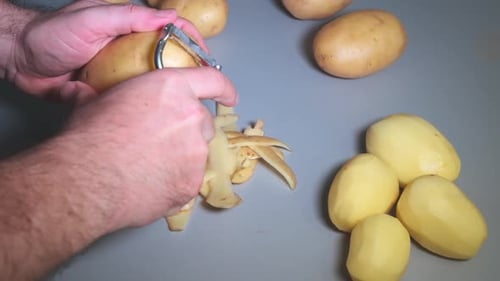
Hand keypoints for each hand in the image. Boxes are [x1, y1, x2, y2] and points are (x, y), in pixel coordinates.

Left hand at [10, 0, 204, 102]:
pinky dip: (143, 110)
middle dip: (187, 73)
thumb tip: (168, 17)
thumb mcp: (91, 18)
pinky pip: (131, 102)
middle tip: (204, 90)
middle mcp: (128, 50)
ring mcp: (119, 73)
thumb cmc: (50, 33)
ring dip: (169, 95)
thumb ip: (128, 16)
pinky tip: (156, 121)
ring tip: (186, 109)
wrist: (20, 62)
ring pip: (151, 84)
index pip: (169, 30)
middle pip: (166, 60)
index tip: (207, 57)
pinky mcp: (108, 93)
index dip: (192, 40)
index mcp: (128, 28)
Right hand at [62, 66, 237, 228]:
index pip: (211, 81)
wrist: (87, 181)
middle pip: (202, 123)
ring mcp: (196, 153)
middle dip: (187, 130)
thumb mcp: (92, 104)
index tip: (230, 97)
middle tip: (159, 141)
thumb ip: (97, 95)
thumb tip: (74, 90)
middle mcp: (192, 117)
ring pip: (197, 153)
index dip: (223, 89)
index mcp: (173, 89)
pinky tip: (151, 184)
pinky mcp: (192, 184)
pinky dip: (175, 182)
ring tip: (149, 166)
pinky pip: (188, 181)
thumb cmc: (89, 137)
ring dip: (181, 157)